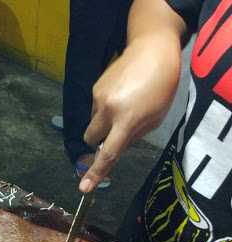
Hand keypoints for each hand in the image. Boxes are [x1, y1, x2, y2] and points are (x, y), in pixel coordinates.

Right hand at [79, 36, 180, 192]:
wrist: (151, 49)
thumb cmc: (162, 86)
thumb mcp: (155, 118)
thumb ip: (134, 136)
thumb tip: (117, 146)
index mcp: (126, 120)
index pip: (109, 153)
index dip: (96, 172)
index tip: (84, 188)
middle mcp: (107, 110)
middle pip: (91, 138)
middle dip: (99, 140)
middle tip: (116, 131)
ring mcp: (98, 97)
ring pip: (93, 122)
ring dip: (104, 121)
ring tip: (125, 104)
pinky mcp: (94, 87)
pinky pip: (96, 107)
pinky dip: (105, 107)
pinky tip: (121, 93)